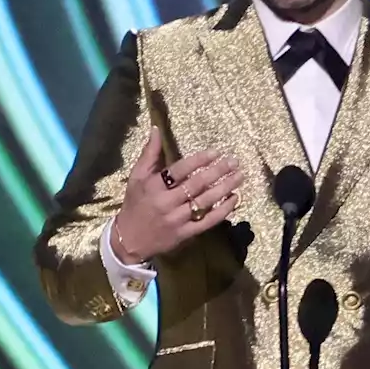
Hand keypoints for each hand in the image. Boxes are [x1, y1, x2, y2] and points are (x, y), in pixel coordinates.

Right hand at [112, 128, 244, 263]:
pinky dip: (223, 210)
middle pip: (196, 184)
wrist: (129, 240)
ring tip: (240, 176)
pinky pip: (208, 221)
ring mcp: (177, 219)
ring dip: (225, 188)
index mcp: (154, 185)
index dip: (199, 160)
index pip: (180, 169)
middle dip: (218, 171)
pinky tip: (235, 199)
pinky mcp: (185, 233)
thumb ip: (150, 153)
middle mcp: (166, 201)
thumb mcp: (136, 177)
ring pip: (205, 201)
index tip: (216, 152)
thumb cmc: (134, 204)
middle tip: (234, 161)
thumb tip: (156, 128)